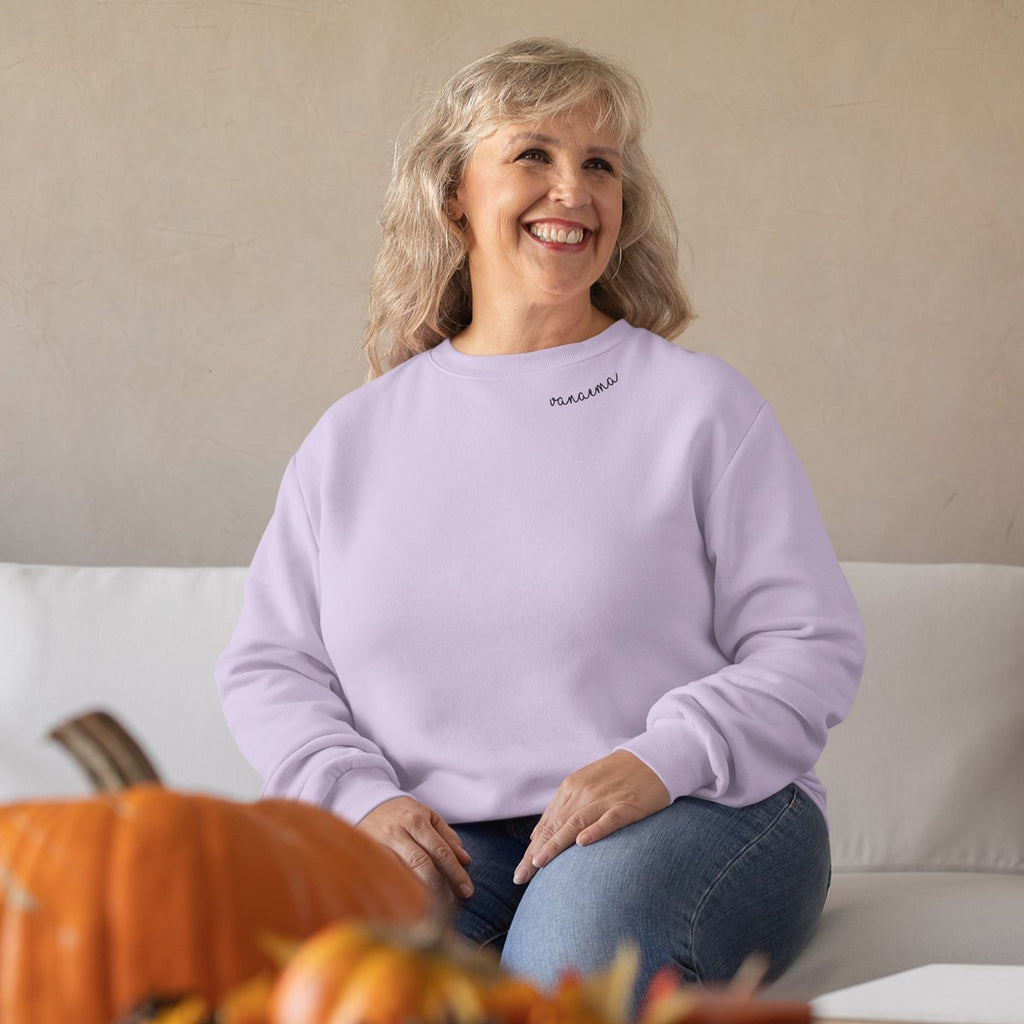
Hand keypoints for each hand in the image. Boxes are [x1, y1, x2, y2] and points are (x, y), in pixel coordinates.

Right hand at [358, 796, 472, 901]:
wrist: (366, 804)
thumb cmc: (403, 813)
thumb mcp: (429, 817)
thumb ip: (448, 838)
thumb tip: (466, 861)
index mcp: (416, 820)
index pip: (440, 851)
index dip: (455, 872)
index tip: (467, 891)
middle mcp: (397, 832)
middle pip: (422, 864)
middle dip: (440, 887)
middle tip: (454, 903)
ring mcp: (379, 845)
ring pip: (402, 873)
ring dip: (420, 893)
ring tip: (435, 908)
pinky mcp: (366, 857)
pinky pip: (385, 877)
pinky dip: (399, 891)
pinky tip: (410, 904)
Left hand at [513, 750, 669, 884]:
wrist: (651, 759)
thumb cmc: (615, 777)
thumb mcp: (584, 785)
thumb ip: (562, 808)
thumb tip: (537, 836)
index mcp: (571, 788)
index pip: (547, 824)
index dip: (532, 848)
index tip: (520, 872)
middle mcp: (583, 792)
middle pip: (555, 826)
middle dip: (536, 852)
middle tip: (521, 877)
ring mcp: (605, 799)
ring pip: (575, 823)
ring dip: (556, 844)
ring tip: (540, 863)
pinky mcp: (627, 805)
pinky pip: (609, 819)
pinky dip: (595, 830)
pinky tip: (582, 843)